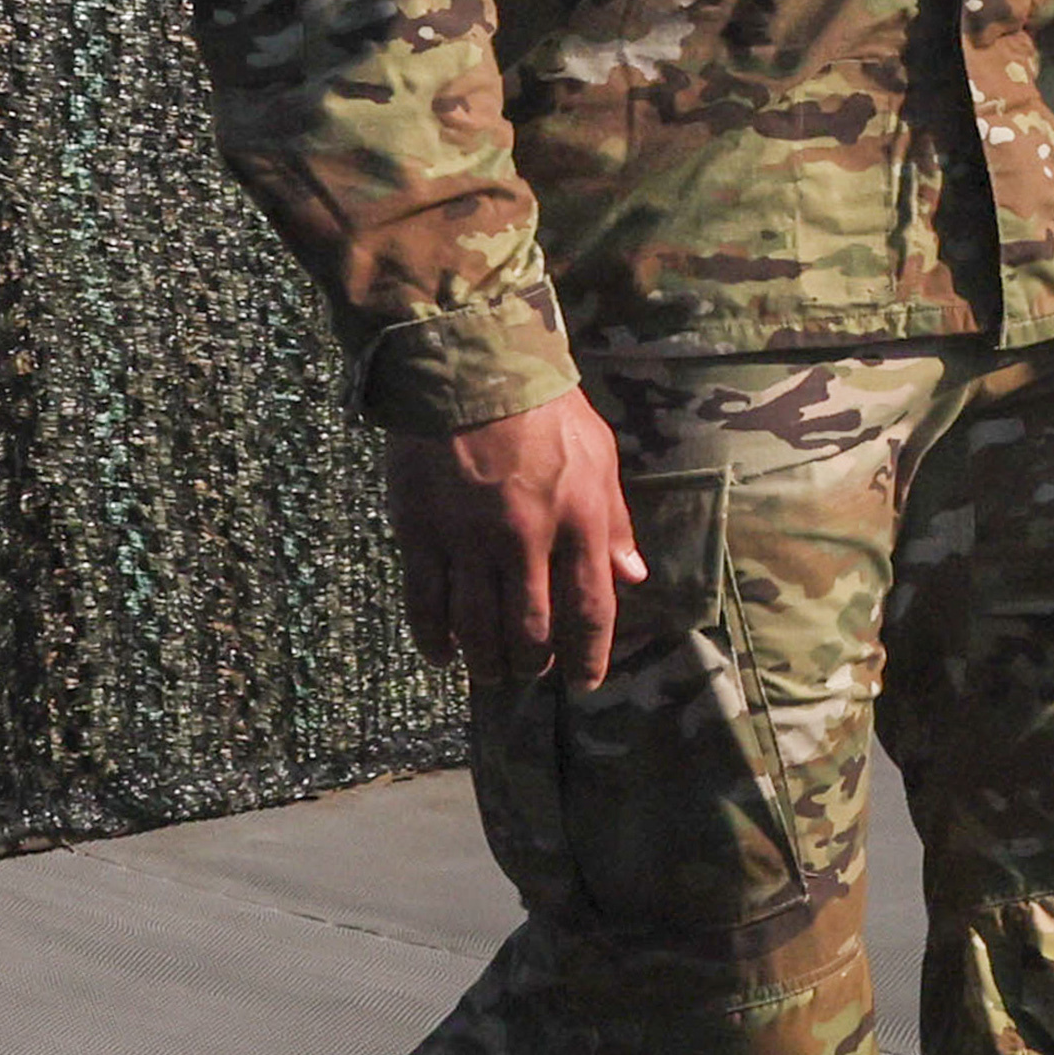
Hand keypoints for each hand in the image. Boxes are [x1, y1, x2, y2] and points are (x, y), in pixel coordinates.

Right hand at [383, 388, 642, 690]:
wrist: (470, 371)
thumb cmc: (545, 411)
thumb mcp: (599, 458)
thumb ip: (613, 523)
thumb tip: (632, 576)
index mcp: (578, 521)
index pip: (589, 608)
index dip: (589, 655)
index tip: (585, 683)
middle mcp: (525, 539)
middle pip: (529, 628)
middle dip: (532, 664)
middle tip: (529, 676)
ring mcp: (468, 539)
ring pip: (476, 624)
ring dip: (485, 661)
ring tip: (490, 675)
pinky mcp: (421, 532)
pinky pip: (426, 601)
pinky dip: (434, 636)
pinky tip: (443, 654)